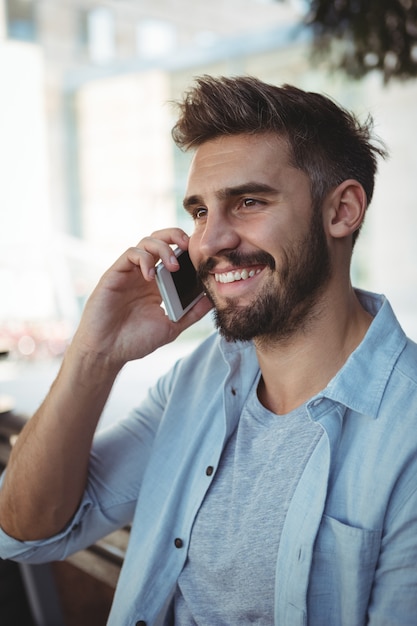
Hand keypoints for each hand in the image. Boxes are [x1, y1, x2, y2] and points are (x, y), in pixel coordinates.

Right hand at [72, 228, 211, 369]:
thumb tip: (213, 300)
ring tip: (173, 266)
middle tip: (188, 246)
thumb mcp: (171, 327)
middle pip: (160, 240)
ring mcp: (129, 273)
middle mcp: (144, 274)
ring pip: (146, 243)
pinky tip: (151, 277)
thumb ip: (191, 313)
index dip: (187, 249)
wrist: (108, 352)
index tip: (202, 255)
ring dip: (162, 249)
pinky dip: (144, 260)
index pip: (174, 255)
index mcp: (158, 284)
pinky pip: (130, 254)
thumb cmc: (135, 341)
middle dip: (175, 236)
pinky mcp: (115, 274)